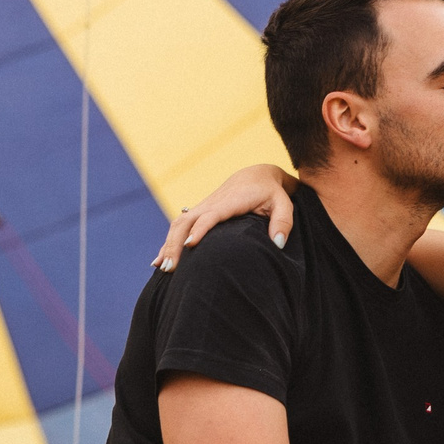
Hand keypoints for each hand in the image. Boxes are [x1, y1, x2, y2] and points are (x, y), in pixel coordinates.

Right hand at [154, 165, 298, 270]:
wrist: (258, 175)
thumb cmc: (272, 192)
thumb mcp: (284, 204)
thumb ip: (283, 222)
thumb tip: (278, 244)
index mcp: (231, 201)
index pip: (212, 214)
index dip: (200, 228)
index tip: (190, 245)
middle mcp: (213, 203)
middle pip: (187, 220)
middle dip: (175, 243)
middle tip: (170, 267)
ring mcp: (204, 207)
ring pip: (179, 223)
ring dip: (168, 244)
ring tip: (161, 268)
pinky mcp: (200, 212)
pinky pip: (179, 226)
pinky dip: (169, 242)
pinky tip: (159, 261)